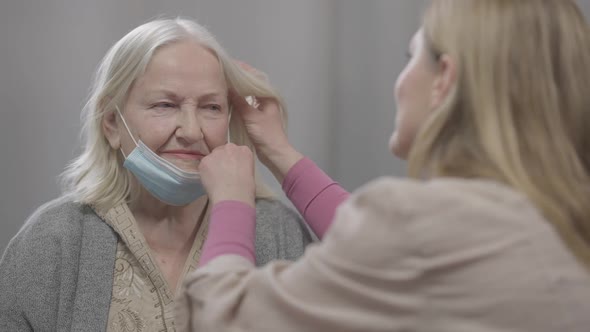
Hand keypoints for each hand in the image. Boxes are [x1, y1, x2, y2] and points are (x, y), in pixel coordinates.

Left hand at [198, 143, 255, 207]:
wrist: (233, 196)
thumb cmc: (245, 189)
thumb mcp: (249, 173)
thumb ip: (240, 165)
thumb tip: (233, 169)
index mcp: (244, 150)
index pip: (236, 151)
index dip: (233, 161)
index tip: (232, 169)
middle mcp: (230, 148)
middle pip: (223, 150)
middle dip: (222, 160)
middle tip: (223, 174)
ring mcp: (216, 153)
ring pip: (212, 157)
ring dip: (213, 166)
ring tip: (216, 180)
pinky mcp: (205, 161)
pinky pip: (204, 165)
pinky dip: (205, 173)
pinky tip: (211, 182)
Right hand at [230, 61, 302, 181]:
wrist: (274, 153)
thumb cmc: (266, 134)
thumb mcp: (251, 117)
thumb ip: (239, 101)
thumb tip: (228, 86)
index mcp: (268, 96)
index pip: (255, 77)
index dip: (243, 70)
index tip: (230, 65)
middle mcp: (266, 99)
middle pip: (251, 84)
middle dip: (239, 78)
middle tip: (224, 73)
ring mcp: (262, 107)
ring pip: (249, 93)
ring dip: (238, 88)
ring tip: (224, 82)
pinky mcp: (258, 115)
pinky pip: (247, 102)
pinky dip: (239, 99)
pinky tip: (229, 98)